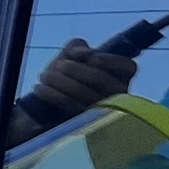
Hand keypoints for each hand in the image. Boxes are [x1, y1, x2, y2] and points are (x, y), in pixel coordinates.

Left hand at [9, 38, 137, 141]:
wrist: (46, 103)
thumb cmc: (66, 73)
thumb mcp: (73, 54)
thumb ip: (78, 47)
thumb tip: (82, 54)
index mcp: (120, 76)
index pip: (128, 67)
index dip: (112, 61)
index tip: (92, 58)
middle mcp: (117, 94)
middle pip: (102, 80)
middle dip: (78, 70)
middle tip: (60, 65)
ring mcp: (101, 110)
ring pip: (85, 94)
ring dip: (61, 81)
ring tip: (45, 75)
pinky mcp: (84, 121)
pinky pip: (70, 107)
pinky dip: (52, 95)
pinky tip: (40, 87)